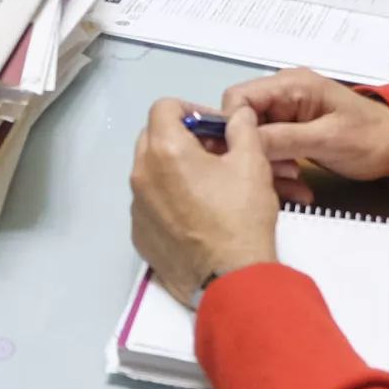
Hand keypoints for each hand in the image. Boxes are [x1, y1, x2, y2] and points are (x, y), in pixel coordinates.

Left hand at [129, 101, 281, 301]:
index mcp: (165, 150)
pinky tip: (195, 215)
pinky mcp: (139, 234)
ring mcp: (136, 207)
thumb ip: (242, 128)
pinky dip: (167, 199)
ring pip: (150, 171)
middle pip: (152, 137)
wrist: (230, 280)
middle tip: (214, 154)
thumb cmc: (241, 219)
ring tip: (207, 185)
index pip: (164, 107)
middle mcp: (141, 175)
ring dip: (174, 168)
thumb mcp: (252, 164)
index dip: (192, 111)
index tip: (215, 129)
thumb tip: (238, 114)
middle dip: (182, 138)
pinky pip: (149, 203)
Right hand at [219, 69, 388, 204]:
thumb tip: (242, 141)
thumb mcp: (327, 140)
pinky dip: (278, 171)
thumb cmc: (371, 137)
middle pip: (243, 123)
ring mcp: (286, 115)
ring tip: (293, 183)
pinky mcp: (291, 133)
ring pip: (254, 142)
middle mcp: (283, 95)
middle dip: (254, 153)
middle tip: (274, 177)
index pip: (237, 99)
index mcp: (291, 85)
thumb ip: (283, 139)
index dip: (231, 127)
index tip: (240, 156)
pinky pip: (270, 152)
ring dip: (268, 167)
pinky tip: (297, 186)